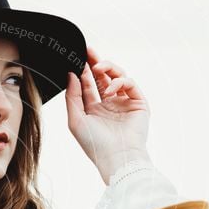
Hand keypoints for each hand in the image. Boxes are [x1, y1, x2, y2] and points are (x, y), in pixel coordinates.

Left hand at [65, 45, 151, 183]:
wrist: (117, 158)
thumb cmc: (95, 144)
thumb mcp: (76, 120)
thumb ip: (72, 96)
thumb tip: (71, 74)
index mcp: (94, 109)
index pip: (88, 84)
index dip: (83, 69)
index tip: (76, 56)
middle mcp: (109, 104)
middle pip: (103, 76)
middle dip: (96, 62)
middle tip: (88, 50)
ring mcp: (124, 103)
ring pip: (117, 76)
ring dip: (107, 68)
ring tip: (97, 68)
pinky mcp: (138, 103)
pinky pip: (130, 84)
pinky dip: (120, 82)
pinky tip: (110, 90)